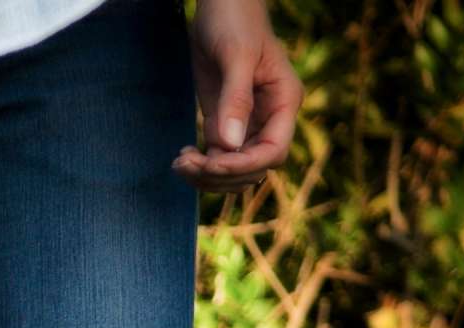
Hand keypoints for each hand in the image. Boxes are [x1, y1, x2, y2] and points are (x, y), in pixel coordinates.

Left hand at [175, 0, 300, 191]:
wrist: (219, 5)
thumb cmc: (234, 21)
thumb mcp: (236, 57)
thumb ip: (235, 99)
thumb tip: (228, 144)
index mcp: (284, 102)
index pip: (273, 151)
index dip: (243, 165)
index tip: (210, 162)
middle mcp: (269, 117)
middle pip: (252, 168)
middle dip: (220, 173)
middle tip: (184, 163)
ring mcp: (247, 122)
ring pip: (234, 168)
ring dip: (207, 175)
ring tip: (179, 163)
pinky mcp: (223, 120)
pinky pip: (217, 156)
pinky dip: (200, 164)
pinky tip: (182, 157)